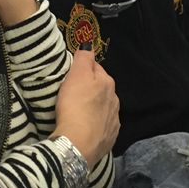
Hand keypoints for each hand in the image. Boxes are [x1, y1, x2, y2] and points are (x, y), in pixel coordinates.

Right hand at [52, 49, 119, 169]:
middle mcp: (115, 99)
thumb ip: (84, 58)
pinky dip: (96, 124)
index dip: (84, 69)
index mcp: (107, 82)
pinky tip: (87, 128)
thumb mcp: (76, 75)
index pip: (96, 68)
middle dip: (92, 88)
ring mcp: (114, 120)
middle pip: (102, 88)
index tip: (73, 74)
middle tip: (74, 93)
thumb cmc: (75, 105)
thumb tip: (89, 44)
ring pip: (104, 107)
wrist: (78, 143)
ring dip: (95, 106)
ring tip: (80, 111)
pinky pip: (103, 126)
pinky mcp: (110, 137)